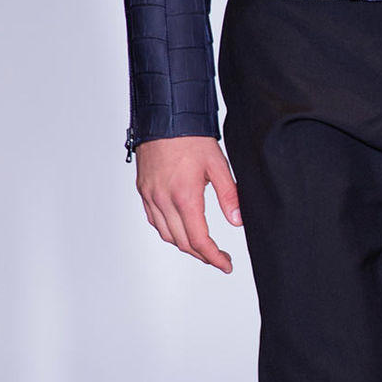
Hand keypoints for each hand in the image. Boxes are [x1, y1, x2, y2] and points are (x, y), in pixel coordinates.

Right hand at [134, 136, 241, 272]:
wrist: (164, 117)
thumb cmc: (190, 137)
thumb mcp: (218, 165)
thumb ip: (229, 196)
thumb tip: (238, 221)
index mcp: (184, 197)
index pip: (200, 240)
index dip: (214, 257)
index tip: (226, 264)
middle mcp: (163, 201)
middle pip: (182, 243)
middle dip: (203, 255)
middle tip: (219, 257)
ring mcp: (150, 196)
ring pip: (166, 235)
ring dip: (185, 245)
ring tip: (202, 246)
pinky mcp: (143, 190)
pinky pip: (154, 221)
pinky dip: (168, 231)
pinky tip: (180, 228)